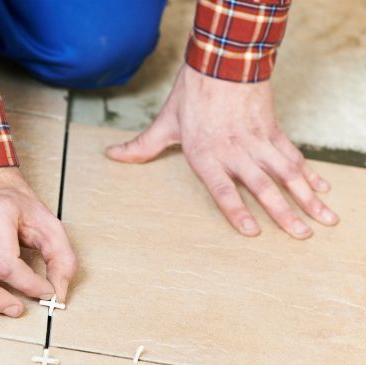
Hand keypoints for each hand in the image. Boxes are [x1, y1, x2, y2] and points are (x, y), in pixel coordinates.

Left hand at [106, 64, 337, 238]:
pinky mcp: (272, 130)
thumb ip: (141, 147)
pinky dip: (309, 174)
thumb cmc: (192, 93)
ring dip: (306, 197)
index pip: (224, 188)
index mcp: (206, 154)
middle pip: (263, 186)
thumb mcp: (164, 123)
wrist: (223, 60)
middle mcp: (234, 151)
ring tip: (322, 219)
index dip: (237, 210)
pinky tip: (320, 191)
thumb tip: (112, 156)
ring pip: (286, 173)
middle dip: (284, 212)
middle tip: (301, 235)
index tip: (252, 231)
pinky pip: (293, 156)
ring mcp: (257, 141)